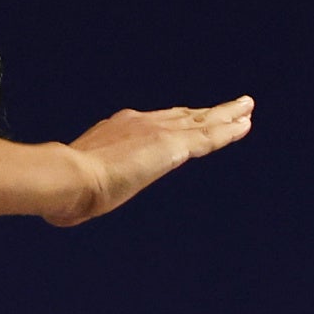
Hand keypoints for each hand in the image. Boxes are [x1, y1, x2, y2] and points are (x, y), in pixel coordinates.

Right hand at [51, 97, 254, 224]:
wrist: (69, 177)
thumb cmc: (66, 188)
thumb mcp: (80, 184)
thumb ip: (84, 188)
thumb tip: (66, 207)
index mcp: (119, 128)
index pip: (158, 122)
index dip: (180, 120)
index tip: (194, 117)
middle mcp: (142, 122)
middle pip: (185, 115)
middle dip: (208, 111)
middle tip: (231, 106)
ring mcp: (158, 132)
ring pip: (202, 121)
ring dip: (226, 115)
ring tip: (246, 108)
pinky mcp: (172, 146)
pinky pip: (208, 137)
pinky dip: (228, 131)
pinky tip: (244, 125)